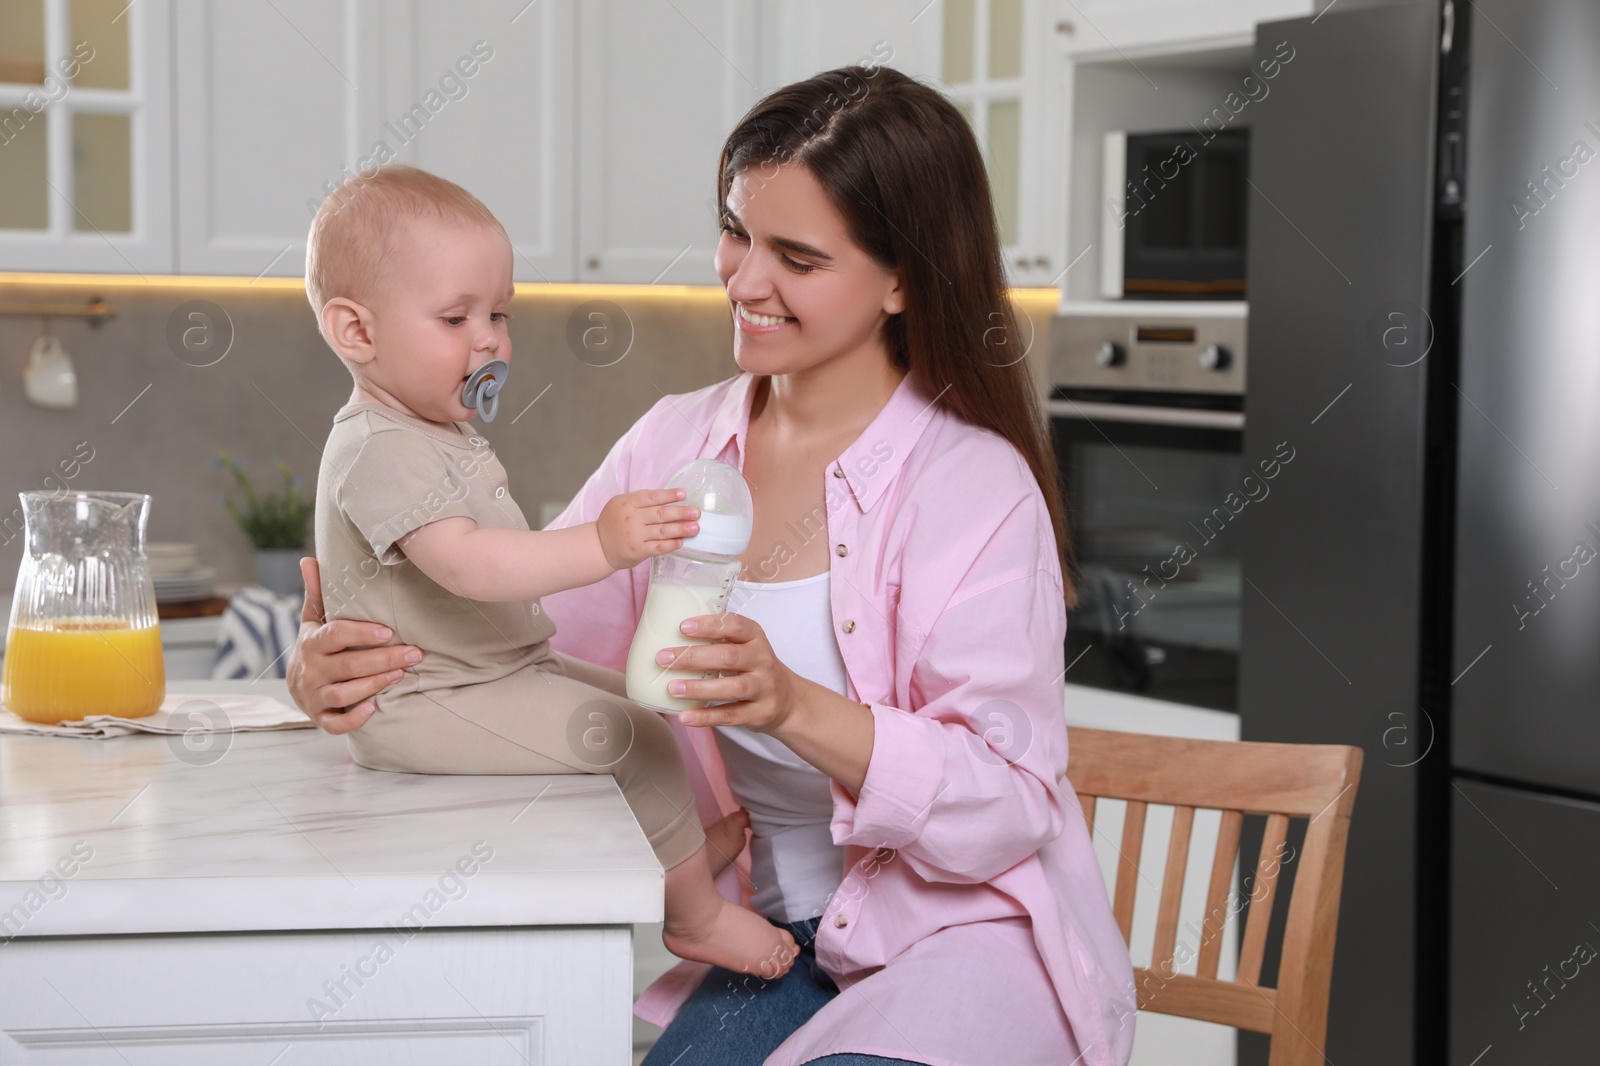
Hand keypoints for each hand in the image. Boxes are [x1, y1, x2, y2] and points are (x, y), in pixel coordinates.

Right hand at [286, 556, 422, 733]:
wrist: (297, 684)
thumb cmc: (316, 646)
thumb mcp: (314, 620)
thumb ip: (318, 592)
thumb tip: (309, 559)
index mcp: (311, 643)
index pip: (335, 635)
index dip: (361, 633)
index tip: (389, 631)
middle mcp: (311, 671)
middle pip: (348, 665)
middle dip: (384, 659)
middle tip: (415, 653)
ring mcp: (314, 696)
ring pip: (345, 693)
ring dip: (374, 684)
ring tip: (401, 675)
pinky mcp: (320, 717)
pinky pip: (335, 723)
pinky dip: (354, 719)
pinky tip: (374, 709)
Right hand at [596, 488, 699, 570]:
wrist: (598, 546)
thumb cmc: (614, 522)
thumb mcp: (620, 504)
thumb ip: (640, 501)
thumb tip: (669, 499)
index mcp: (627, 503)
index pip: (651, 497)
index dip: (668, 495)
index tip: (684, 494)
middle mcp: (631, 518)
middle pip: (660, 514)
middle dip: (680, 513)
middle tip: (696, 513)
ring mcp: (635, 536)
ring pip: (662, 531)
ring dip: (681, 529)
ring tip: (695, 528)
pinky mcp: (638, 551)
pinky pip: (658, 547)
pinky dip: (671, 544)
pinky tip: (681, 541)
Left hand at [654, 612, 803, 732]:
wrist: (788, 701)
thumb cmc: (754, 668)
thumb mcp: (745, 648)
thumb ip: (718, 642)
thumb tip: (669, 641)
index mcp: (756, 638)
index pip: (735, 625)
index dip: (710, 625)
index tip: (683, 627)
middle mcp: (763, 661)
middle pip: (728, 656)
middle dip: (693, 657)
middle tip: (663, 658)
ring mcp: (764, 688)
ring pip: (732, 687)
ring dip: (699, 688)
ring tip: (672, 688)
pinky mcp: (760, 713)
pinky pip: (731, 715)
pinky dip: (706, 717)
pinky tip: (685, 717)